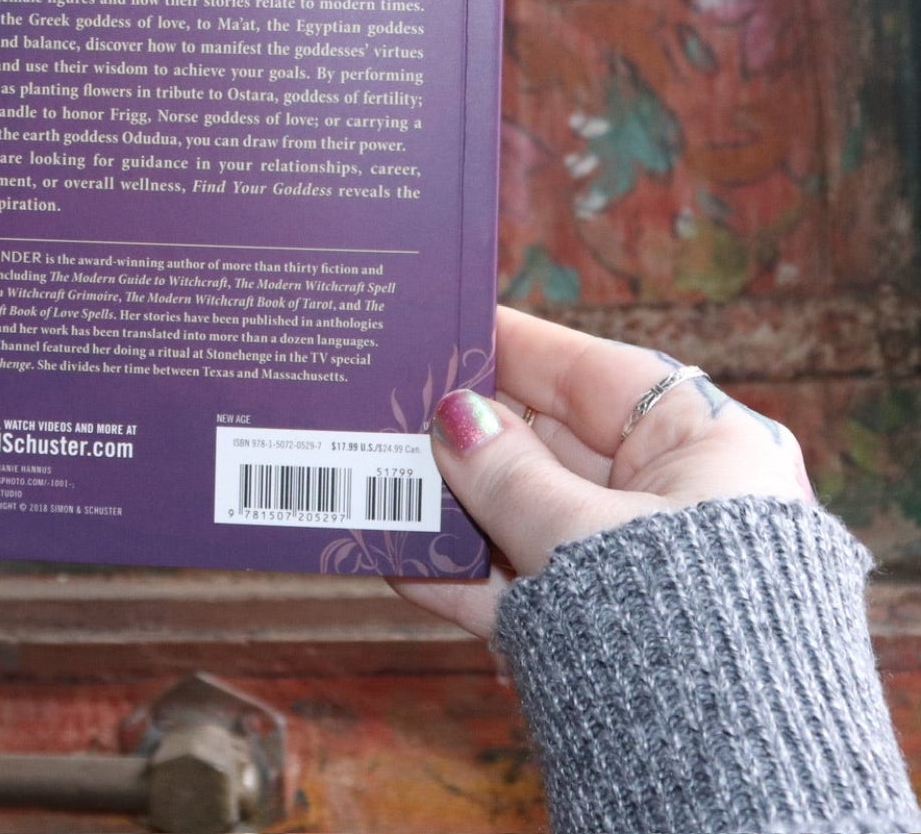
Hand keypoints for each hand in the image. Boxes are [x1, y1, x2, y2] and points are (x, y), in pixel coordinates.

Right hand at [394, 306, 812, 637]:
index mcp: (705, 448)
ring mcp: (641, 569)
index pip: (595, 373)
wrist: (730, 783)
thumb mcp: (578, 533)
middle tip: (389, 405)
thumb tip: (454, 415)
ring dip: (456, 506)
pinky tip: (399, 560)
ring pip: (531, 516)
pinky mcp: (611, 633)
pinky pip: (529, 585)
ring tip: (377, 480)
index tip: (446, 326)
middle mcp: (677, 501)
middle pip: (554, 445)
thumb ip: (507, 472)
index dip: (518, 348)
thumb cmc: (677, 625)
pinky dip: (467, 575)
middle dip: (470, 432)